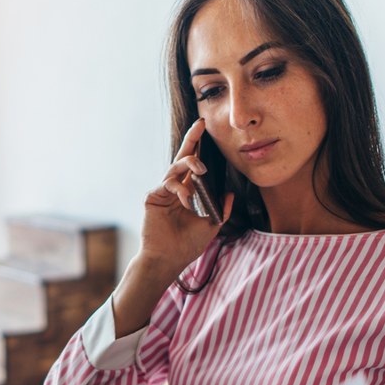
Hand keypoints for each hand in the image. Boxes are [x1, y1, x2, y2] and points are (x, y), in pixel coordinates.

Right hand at [138, 118, 233, 273]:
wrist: (168, 260)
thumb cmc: (186, 245)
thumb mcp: (211, 226)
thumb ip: (221, 210)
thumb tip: (231, 194)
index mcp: (187, 192)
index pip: (193, 166)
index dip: (199, 148)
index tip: (206, 130)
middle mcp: (174, 188)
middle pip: (183, 158)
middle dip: (192, 140)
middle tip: (201, 124)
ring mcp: (163, 191)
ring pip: (176, 167)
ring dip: (190, 163)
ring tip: (202, 169)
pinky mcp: (153, 196)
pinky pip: (168, 184)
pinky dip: (181, 190)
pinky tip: (188, 201)